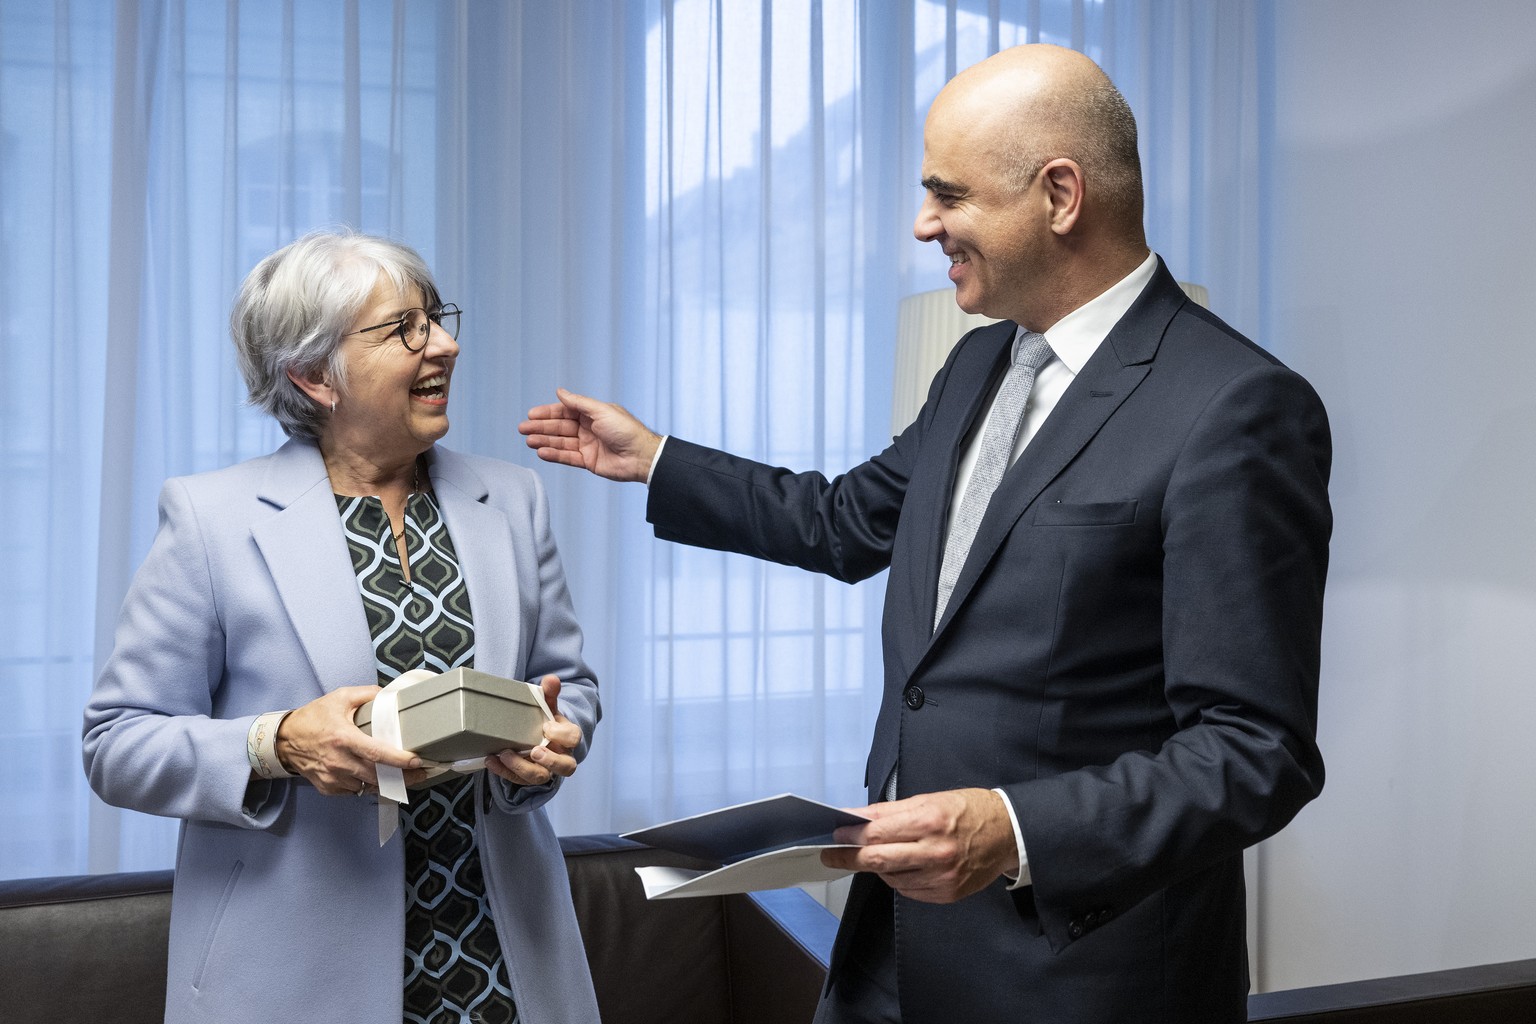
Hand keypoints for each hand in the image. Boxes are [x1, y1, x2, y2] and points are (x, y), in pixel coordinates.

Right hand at [275, 686, 425, 795]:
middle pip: (378, 776)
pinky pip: (354, 791)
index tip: (417, 762)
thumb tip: (389, 695)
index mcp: (344, 738)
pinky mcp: (328, 788)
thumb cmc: (313, 718)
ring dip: (385, 783)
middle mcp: (339, 761)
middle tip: (421, 773)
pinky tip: (374, 776)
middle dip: (403, 777)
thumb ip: (367, 694)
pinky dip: (366, 785)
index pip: (377, 753)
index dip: (399, 760)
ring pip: (368, 786)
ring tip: (402, 776)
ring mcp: (333, 778)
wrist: (284, 740)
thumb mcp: (339, 698)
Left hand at [485, 674, 582, 786]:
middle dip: (550, 761)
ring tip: (505, 754)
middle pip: (566, 767)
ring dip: (522, 767)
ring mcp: (545, 770)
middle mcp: (561, 758)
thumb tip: (551, 679)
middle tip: (535, 751)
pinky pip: (517, 780)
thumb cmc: (546, 722)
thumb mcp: (548, 707)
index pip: (574, 738)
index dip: (561, 735)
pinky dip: (503, 771)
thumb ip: (550, 694)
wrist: (539, 739)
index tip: (546, 726)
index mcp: (568, 739)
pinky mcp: (527, 778)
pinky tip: (491, 760)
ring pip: (540, 777)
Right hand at [518, 388, 661, 482]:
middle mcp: (588, 428)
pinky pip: (567, 457)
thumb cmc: (626, 430)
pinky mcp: (589, 461)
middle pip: (559, 427)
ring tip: (529, 440)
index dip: (548, 413)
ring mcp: (588, 445)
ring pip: (561, 442)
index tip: (531, 414)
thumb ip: (578, 403)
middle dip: (541, 427)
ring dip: (544, 441)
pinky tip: (541, 452)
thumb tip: (560, 392)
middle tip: (523, 428)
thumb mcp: (601, 410)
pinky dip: (554, 454)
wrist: (641, 456)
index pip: (565, 411)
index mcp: (592, 414)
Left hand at [820, 789, 1019, 902]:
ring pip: (891, 878)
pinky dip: (899, 878)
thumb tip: (856, 817)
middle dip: (849, 858)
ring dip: (878, 866)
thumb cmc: (969, 811)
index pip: (877, 834)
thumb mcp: (929, 799)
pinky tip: (905, 866)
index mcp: (929, 822)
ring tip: (883, 853)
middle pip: (878, 860)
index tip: (834, 836)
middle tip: (831, 855)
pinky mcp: (947, 894)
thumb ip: (889, 811)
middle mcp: (935, 852)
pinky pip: (909, 891)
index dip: (850, 836)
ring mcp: (942, 877)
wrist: (1008, 833)